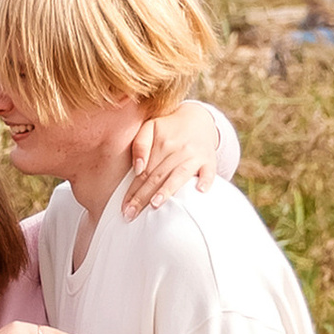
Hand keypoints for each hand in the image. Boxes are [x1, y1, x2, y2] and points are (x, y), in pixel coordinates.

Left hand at [123, 96, 226, 216]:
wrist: (199, 118)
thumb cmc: (169, 127)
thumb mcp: (150, 126)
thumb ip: (140, 145)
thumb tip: (137, 169)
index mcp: (160, 144)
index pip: (143, 172)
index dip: (132, 190)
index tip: (124, 207)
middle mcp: (177, 150)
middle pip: (157, 177)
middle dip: (142, 197)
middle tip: (130, 215)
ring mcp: (194, 156)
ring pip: (178, 176)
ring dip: (167, 190)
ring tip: (155, 204)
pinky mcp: (209, 160)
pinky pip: (209, 172)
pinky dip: (205, 181)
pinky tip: (200, 191)